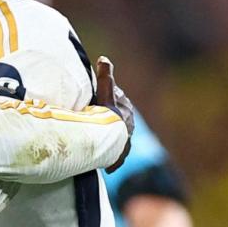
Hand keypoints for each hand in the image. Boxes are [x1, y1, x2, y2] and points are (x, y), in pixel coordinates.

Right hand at [95, 56, 133, 172]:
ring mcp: (125, 141)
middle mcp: (128, 126)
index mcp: (126, 111)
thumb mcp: (106, 89)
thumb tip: (104, 58)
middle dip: (111, 126)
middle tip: (99, 128)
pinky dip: (112, 162)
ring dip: (111, 144)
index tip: (100, 106)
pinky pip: (116, 158)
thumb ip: (105, 74)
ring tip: (102, 147)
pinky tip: (109, 168)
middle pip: (118, 124)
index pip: (118, 105)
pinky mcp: (121, 155)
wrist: (112, 134)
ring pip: (118, 142)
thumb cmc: (109, 111)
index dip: (108, 104)